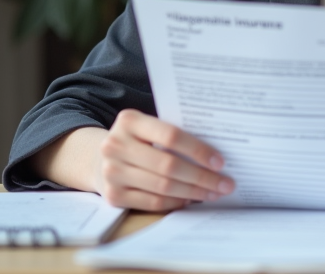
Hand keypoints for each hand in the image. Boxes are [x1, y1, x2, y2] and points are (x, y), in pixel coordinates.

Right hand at [96, 109, 234, 211]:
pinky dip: (176, 202)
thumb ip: (171, 134)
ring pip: (163, 187)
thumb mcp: (147, 127)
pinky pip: (153, 202)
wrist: (99, 157)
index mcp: (129, 120)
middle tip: (225, 184)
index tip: (221, 162)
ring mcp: (112, 172)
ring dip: (193, 192)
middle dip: (202, 177)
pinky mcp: (113, 195)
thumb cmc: (136, 140)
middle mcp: (115, 145)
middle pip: (168, 165)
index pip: (171, 135)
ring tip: (213, 193)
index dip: (198, 150)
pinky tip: (191, 199)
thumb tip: (214, 156)